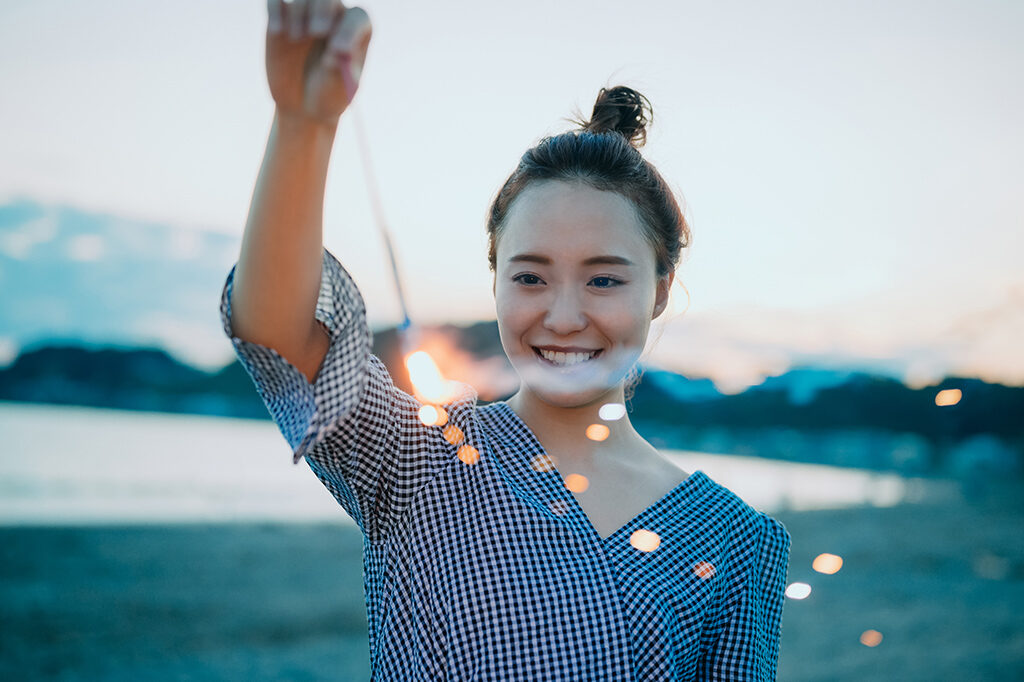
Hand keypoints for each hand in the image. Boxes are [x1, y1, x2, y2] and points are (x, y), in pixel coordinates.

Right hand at [265, 0, 371, 124]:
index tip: (338, 51)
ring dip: (299, 15)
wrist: (303, 105)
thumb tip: (335, 53)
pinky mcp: (282, 18)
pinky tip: (278, 31)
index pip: (357, 18)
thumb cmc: (328, 94)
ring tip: (296, 39)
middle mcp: (334, 17)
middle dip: (323, 10)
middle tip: (316, 32)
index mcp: (356, 31)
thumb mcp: (338, 89)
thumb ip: (339, 71)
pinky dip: (275, 10)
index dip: (349, 30)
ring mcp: (307, 15)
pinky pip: (276, 2)